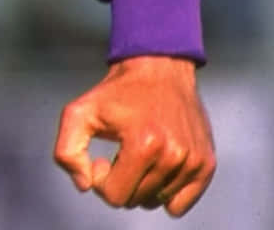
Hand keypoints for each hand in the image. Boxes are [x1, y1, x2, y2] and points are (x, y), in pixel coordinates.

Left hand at [54, 55, 215, 216]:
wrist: (159, 69)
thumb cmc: (118, 92)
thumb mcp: (79, 113)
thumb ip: (68, 152)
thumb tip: (84, 185)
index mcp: (143, 145)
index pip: (115, 196)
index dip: (101, 180)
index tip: (103, 159)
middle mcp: (174, 156)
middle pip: (136, 200)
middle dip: (121, 182)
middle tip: (121, 154)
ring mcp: (194, 161)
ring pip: (157, 201)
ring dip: (143, 184)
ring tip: (140, 155)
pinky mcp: (206, 164)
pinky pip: (181, 204)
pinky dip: (165, 193)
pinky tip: (156, 168)